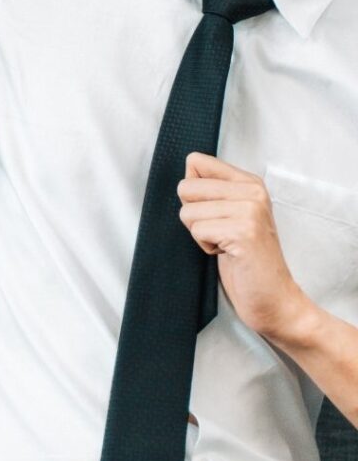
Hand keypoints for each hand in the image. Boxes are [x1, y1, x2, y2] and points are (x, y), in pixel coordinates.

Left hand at [177, 152, 305, 336]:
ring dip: (200, 234)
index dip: (193, 192)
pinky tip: (228, 254)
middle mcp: (252, 191)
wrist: (275, 299)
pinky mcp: (243, 232)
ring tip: (226, 244)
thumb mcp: (230, 214)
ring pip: (188, 211)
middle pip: (185, 187)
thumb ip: (212, 191)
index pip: (195, 161)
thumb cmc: (246, 259)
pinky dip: (205, 247)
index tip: (214, 212)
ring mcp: (250, 210)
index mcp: (249, 182)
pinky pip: (197, 230)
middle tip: (220, 232)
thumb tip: (185, 172)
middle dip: (194, 215)